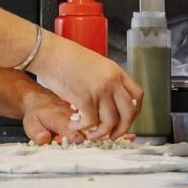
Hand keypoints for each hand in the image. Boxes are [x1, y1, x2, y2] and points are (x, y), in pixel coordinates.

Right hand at [28, 30, 142, 139]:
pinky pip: (91, 123)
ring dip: (101, 133)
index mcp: (116, 72)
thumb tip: (108, 98)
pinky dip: (83, 128)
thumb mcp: (95, 64)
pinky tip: (75, 125)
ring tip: (90, 134)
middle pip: (129, 112)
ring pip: (110, 122)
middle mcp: (112, 81)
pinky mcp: (85, 99)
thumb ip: (105, 79)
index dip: (134, 111)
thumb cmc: (66, 57)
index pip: (137, 95)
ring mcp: (100, 91)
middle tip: (113, 134)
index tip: (126, 119)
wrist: (50, 53)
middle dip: (122, 128)